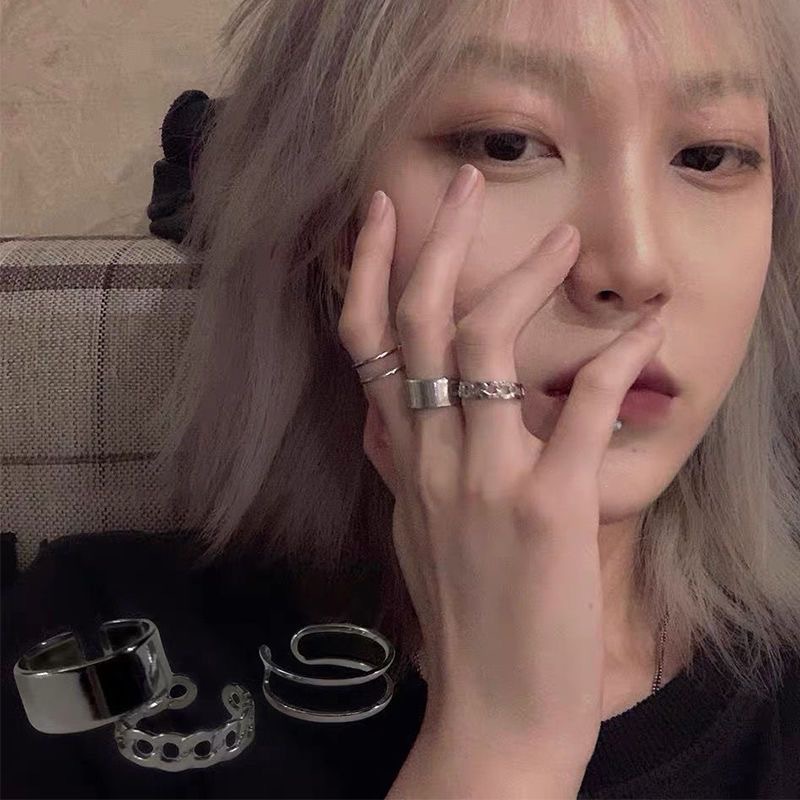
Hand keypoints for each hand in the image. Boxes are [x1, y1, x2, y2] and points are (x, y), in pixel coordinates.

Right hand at [337, 164, 663, 771]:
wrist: (493, 709)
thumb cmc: (463, 615)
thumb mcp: (412, 531)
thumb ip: (398, 466)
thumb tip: (384, 416)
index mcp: (401, 460)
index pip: (365, 344)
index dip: (368, 270)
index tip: (380, 215)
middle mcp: (429, 457)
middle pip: (417, 321)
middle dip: (434, 240)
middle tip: (463, 182)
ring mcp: (484, 480)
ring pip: (484, 345)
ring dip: (523, 276)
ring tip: (565, 238)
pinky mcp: (548, 509)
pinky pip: (577, 411)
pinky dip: (612, 360)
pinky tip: (644, 330)